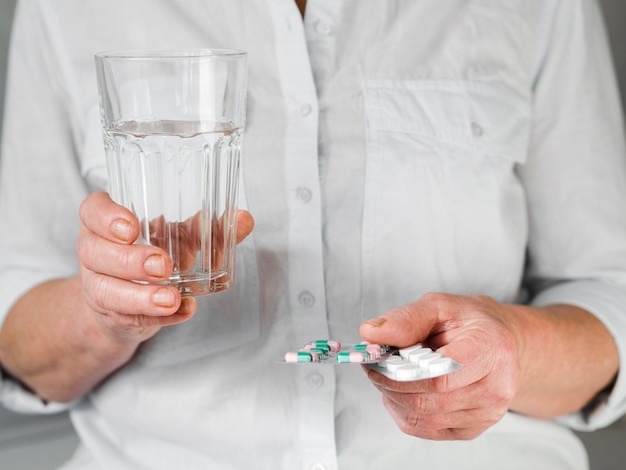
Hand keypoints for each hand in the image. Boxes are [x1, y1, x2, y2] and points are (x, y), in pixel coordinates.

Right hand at [77, 192, 253, 343]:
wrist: (127, 299)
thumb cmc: (153, 253)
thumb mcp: (178, 237)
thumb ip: (208, 227)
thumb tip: (244, 219)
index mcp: (107, 223)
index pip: (92, 211)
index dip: (106, 217)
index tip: (132, 227)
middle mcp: (96, 252)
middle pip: (95, 252)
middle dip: (129, 260)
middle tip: (163, 266)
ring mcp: (100, 285)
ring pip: (106, 290)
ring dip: (141, 296)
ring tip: (172, 298)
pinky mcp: (113, 314)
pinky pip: (128, 318)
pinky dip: (157, 318)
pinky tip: (181, 312)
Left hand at [359, 292, 519, 440]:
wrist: (499, 344)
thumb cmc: (469, 322)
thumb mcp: (439, 306)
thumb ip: (405, 319)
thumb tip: (370, 333)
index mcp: (491, 349)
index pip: (439, 376)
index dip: (401, 372)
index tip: (378, 360)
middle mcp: (496, 387)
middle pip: (427, 400)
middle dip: (390, 384)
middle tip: (375, 365)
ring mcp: (487, 414)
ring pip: (423, 418)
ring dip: (394, 398)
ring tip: (389, 375)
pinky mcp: (473, 429)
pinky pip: (425, 429)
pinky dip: (403, 411)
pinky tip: (402, 391)